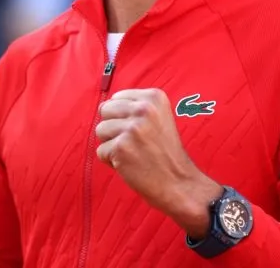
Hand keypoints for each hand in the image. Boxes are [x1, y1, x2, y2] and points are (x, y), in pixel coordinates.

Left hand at [95, 89, 221, 238]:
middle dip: (113, 128)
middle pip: (105, 110)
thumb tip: (102, 107)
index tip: (140, 131)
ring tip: (133, 153)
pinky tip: (130, 164)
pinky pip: (101, 151)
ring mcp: (132, 128)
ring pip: (100, 130)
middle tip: (134, 143)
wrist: (179, 182)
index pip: (117, 97)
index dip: (123, 117)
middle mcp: (144, 108)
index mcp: (154, 97)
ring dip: (112, 145)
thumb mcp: (159, 117)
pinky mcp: (121, 147)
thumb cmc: (165, 153)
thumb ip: (135, 107)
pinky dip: (111, 161)